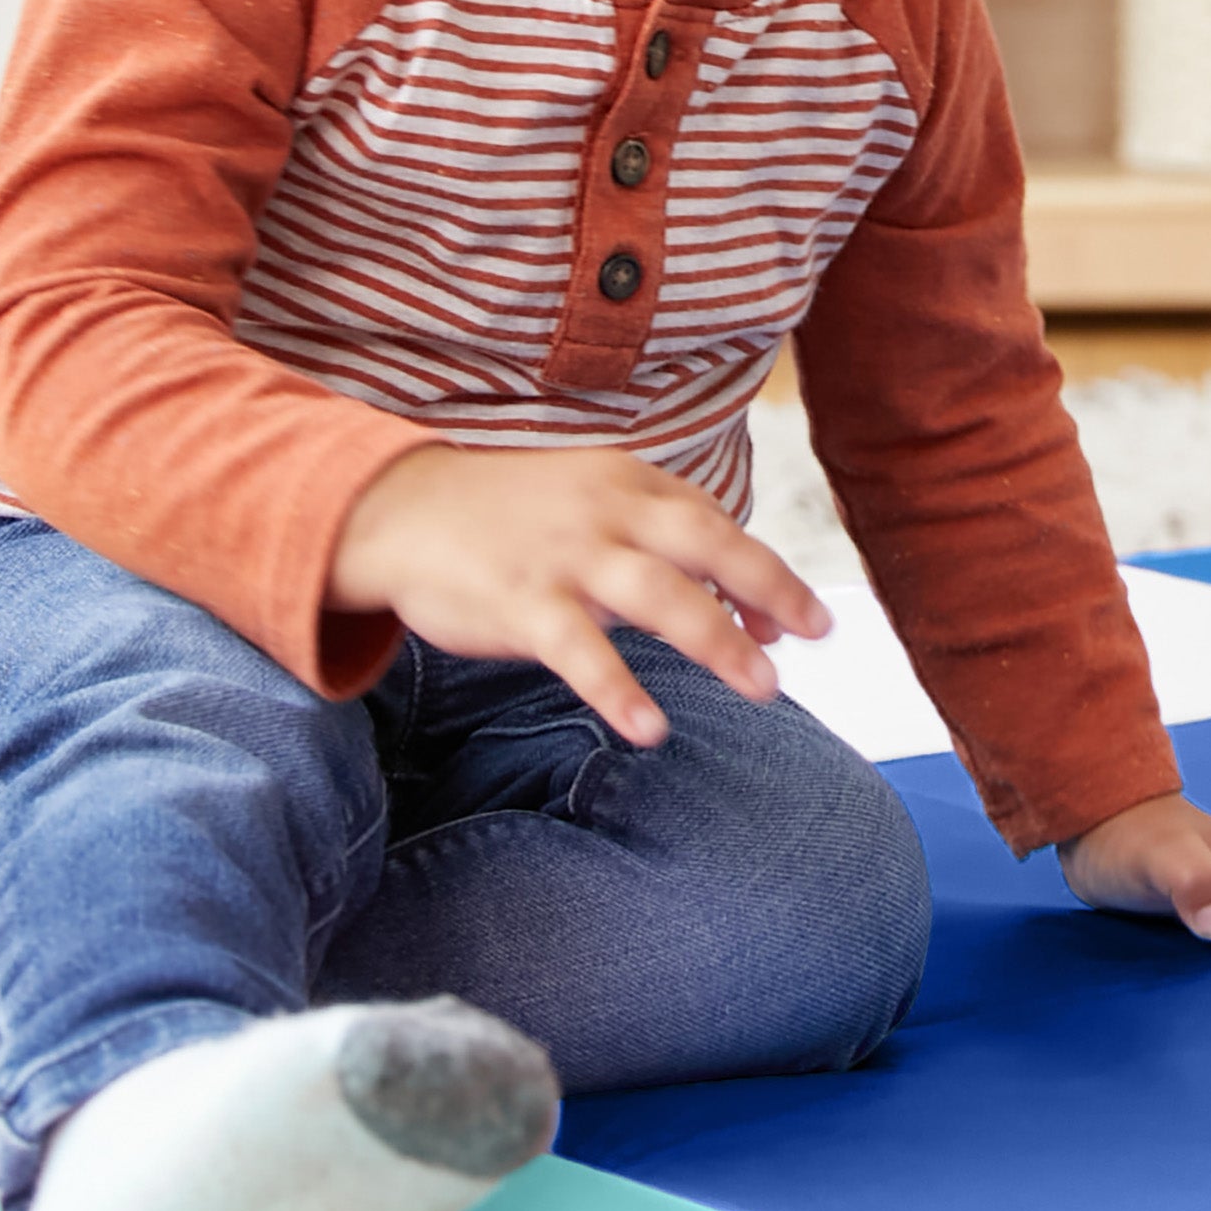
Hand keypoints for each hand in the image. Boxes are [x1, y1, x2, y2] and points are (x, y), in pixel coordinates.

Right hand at [330, 445, 832, 746]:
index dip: (763, 574)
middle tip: (813, 635)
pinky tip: (651, 729)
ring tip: (764, 688)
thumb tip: (735, 603)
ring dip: (719, 642)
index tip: (799, 622)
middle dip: (770, 589)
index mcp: (627, 481)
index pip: (714, 524)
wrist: (396, 510)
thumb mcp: (586, 504)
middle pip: (708, 544)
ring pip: (661, 596)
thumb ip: (654, 543)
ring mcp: (565, 556)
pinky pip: (582, 652)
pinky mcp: (522, 602)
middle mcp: (606, 511)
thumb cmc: (506, 516)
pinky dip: (619, 690)